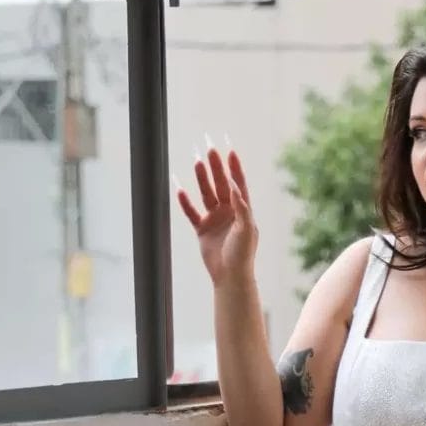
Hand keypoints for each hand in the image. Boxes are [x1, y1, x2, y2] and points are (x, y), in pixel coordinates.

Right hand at [176, 144, 257, 287]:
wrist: (230, 276)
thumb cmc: (242, 254)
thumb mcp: (246, 229)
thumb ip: (241, 207)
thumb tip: (234, 185)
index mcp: (242, 211)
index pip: (238, 184)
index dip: (234, 168)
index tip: (230, 150)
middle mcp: (229, 213)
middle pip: (221, 185)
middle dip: (216, 167)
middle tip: (209, 149)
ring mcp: (215, 220)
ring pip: (206, 194)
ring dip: (201, 179)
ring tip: (197, 161)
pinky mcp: (203, 230)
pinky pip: (191, 213)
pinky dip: (185, 202)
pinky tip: (179, 189)